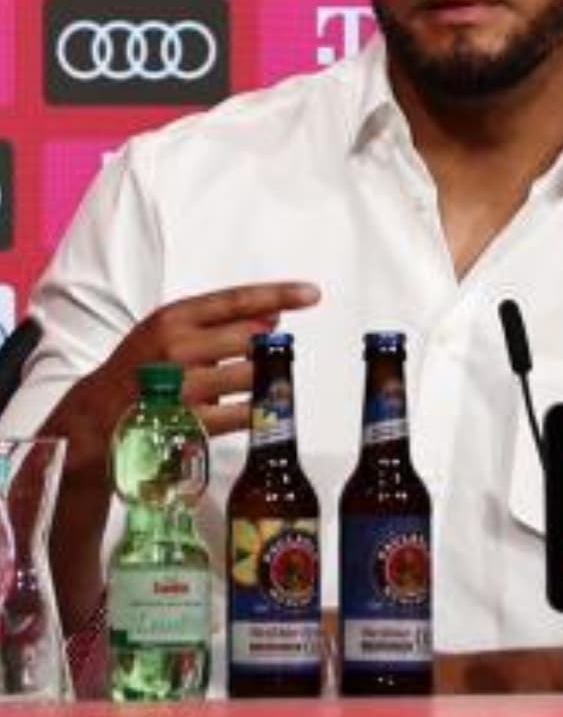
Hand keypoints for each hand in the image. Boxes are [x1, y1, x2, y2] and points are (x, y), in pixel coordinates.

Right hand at [57, 282, 320, 464]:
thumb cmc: (142, 368)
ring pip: (252, 375)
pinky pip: (246, 412)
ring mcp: (182, 387)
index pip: (236, 300)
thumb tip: (274, 315)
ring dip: (262, 380)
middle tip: (263, 355)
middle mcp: (176, 348)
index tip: (312, 294)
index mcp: (173, 319)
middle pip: (251, 339)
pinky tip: (249, 409)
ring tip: (250, 384)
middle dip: (266, 347)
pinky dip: (256, 410)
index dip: (279, 295)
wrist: (97, 418)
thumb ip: (218, 321)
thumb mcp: (169, 332)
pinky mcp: (190, 423)